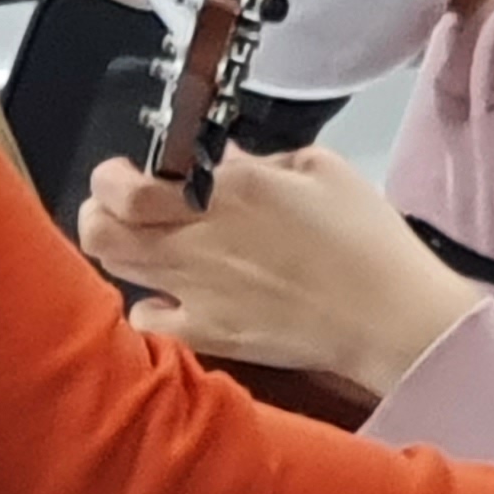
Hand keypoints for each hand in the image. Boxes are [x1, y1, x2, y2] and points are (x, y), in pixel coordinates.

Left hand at [79, 147, 484, 404]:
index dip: (113, 176)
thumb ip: (260, 160)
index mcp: (228, 191)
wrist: (392, 318)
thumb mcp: (321, 169)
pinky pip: (149, 319)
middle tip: (126, 204)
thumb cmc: (366, 239)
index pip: (126, 184)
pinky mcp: (211, 335)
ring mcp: (199, 293)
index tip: (129, 170)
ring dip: (120, 249)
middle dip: (102, 209)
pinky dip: (149, 304)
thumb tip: (223, 158)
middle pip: (103, 228)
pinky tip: (173, 294)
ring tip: (147, 242)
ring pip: (116, 268)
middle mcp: (199, 240)